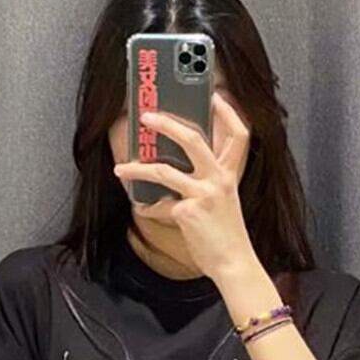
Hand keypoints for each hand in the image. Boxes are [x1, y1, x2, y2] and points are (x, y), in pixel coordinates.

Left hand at [112, 92, 256, 282]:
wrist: (233, 264)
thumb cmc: (226, 235)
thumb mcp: (223, 202)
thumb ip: (206, 182)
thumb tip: (171, 168)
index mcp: (229, 175)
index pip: (238, 136)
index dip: (228, 113)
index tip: (215, 96)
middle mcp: (219, 180)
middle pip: (193, 139)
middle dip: (167, 124)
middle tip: (146, 117)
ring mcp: (204, 194)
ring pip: (164, 171)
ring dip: (137, 169)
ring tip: (121, 168)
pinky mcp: (189, 213)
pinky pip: (160, 206)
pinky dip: (149, 208)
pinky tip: (142, 209)